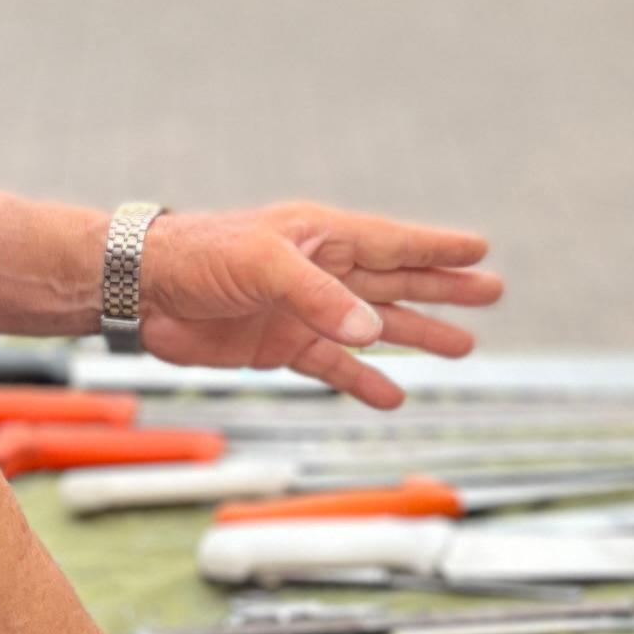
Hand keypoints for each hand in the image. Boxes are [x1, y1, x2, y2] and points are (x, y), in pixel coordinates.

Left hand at [142, 202, 500, 410]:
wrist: (142, 291)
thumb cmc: (198, 258)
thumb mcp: (264, 267)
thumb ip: (320, 299)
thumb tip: (372, 333)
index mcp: (321, 236)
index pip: (393, 241)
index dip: (437, 246)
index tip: (481, 248)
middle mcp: (320, 271)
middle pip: (395, 281)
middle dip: (443, 289)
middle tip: (492, 292)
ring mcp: (303, 310)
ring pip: (374, 326)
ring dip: (416, 336)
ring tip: (462, 347)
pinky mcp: (280, 346)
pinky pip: (334, 365)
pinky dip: (363, 380)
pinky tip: (392, 396)